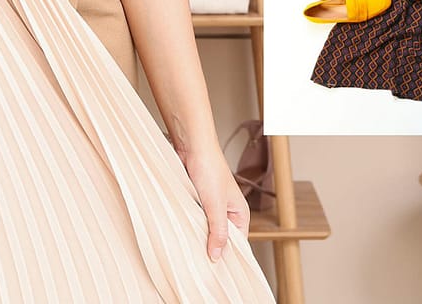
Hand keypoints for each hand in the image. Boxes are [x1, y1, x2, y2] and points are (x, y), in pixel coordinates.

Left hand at [179, 141, 248, 261]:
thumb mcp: (215, 205)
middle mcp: (227, 213)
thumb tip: (217, 257)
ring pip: (205, 231)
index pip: (237, 245)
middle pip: (220, 240)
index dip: (227, 258)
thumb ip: (218, 232)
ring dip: (197, 237)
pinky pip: (194, 221)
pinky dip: (189, 227)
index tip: (215, 274)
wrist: (192, 146)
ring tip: (188, 252)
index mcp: (240, 214)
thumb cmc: (209, 169)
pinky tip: (181, 234)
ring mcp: (211, 208)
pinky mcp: (197, 203)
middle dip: (210, 249)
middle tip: (197, 266)